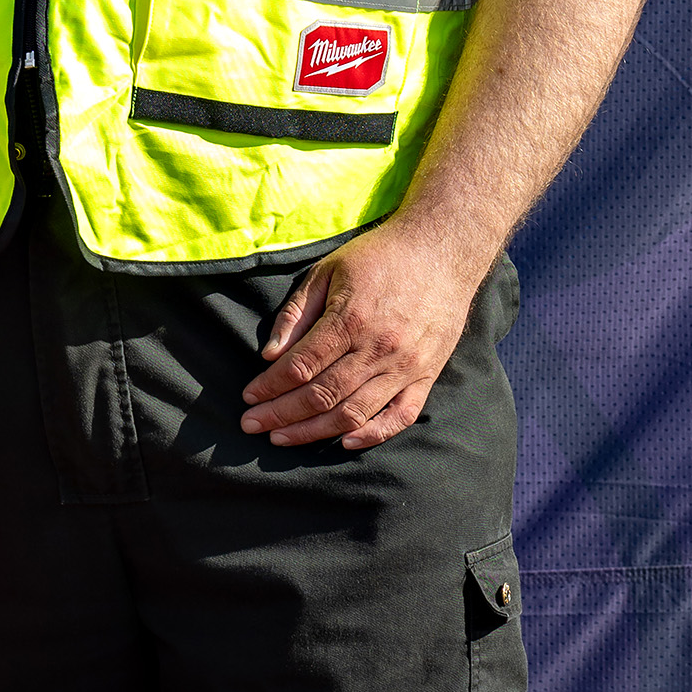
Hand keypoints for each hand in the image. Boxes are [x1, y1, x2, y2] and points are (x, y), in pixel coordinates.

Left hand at [239, 216, 484, 448]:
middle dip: (281, 414)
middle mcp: (379, 348)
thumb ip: (296, 313)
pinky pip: (401, 416)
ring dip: (313, 431)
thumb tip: (269, 354)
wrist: (443, 249)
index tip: (249, 398)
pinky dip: (373, 435)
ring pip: (354, 413)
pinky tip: (345, 443)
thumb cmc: (379, 257)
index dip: (270, 386)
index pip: (301, 366)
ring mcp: (406, 366)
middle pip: (322, 395)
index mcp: (351, 319)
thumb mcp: (327, 271)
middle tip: (253, 425)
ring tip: (283, 438)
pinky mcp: (427, 375)